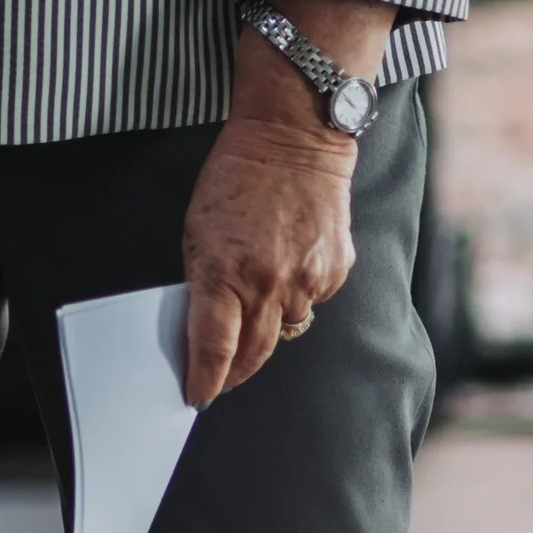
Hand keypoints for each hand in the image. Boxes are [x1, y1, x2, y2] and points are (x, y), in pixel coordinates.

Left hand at [181, 112, 356, 404]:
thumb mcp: (196, 227)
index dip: (205, 380)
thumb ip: (202, 280)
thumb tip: (204, 326)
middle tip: (220, 379)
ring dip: (266, 327)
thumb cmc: (236, 175)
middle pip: (252, 354)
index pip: (214, 350)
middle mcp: (269, 284)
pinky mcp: (336, 270)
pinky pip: (312, 301)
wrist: (294, 137)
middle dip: (233, 372)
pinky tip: (287, 268)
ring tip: (254, 304)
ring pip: (284, 329)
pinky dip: (296, 295)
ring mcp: (307, 279)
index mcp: (224, 273)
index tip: (196, 395)